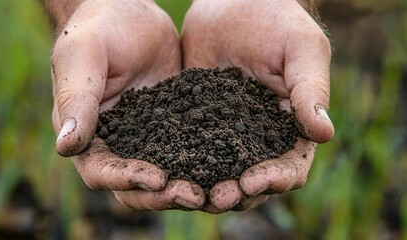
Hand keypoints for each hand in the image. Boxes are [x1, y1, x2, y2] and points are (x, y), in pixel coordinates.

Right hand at [51, 0, 203, 209]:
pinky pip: (187, 153)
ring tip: (216, 191)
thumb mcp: (83, 55)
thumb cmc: (99, 27)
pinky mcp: (173, 127)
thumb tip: (66, 146)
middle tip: (194, 195)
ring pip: (163, 177)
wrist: (132, 11)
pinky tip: (228, 168)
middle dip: (162, 195)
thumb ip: (76, 99)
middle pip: (134, 186)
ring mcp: (145, 138)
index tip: (157, 179)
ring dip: (185, 188)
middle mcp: (115, 142)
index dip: (126, 179)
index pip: (100, 170)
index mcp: (86, 132)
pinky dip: (203, 165)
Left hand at [182, 0, 333, 212]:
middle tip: (218, 198)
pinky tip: (170, 171)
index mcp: (290, 126)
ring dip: (209, 187)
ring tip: (193, 194)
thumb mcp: (301, 49)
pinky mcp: (197, 121)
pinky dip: (184, 165)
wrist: (231, 3)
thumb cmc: (275, 20)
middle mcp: (259, 137)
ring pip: (221, 172)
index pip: (290, 164)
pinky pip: (192, 150)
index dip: (276, 178)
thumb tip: (324, 134)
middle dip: (239, 193)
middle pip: (254, 180)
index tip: (254, 182)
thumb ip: (311, 89)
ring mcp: (226, 131)